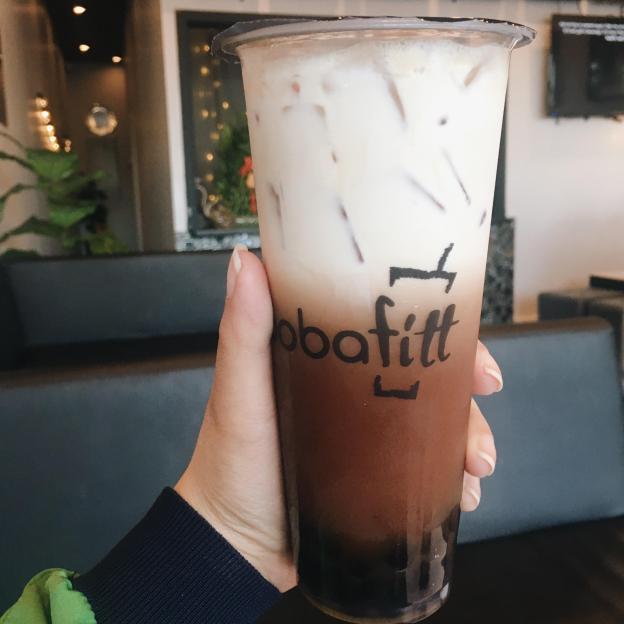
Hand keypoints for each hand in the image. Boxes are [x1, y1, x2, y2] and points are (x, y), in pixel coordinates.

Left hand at [175, 247, 502, 591]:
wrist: (235, 546)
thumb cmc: (231, 462)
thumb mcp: (238, 393)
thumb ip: (242, 329)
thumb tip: (245, 257)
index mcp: (330, 359)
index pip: (393, 328)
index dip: (438, 327)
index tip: (466, 341)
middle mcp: (356, 391)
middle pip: (429, 375)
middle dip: (466, 394)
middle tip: (480, 416)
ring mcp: (371, 435)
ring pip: (438, 423)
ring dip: (469, 438)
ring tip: (474, 470)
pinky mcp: (378, 476)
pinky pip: (428, 469)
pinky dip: (454, 477)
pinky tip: (464, 495)